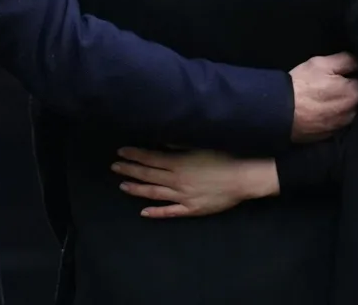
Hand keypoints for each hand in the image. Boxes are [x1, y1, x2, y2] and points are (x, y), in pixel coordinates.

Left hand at [112, 147, 278, 218]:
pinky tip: (143, 212)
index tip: (120, 152)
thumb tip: (162, 144)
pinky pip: (170, 212)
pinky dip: (156, 212)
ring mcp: (182, 197)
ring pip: (154, 193)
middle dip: (130, 170)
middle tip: (114, 167)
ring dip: (137, 189)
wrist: (243, 179)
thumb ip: (179, 147)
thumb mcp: (199, 147)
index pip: (150, 158)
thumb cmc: (223, 158)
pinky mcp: (191, 210)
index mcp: (178, 163)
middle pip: (148, 175)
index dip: (134, 155)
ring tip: (123, 186)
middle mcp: (176, 180)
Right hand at [289, 52, 357, 141]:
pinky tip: (317, 112)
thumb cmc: (302, 84)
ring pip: (344, 111)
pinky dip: (329, 117)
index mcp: (354, 93)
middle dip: (345, 91)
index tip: (336, 73)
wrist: (280, 111)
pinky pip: (333, 123)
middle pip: (354, 97)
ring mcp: (340, 126)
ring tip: (321, 100)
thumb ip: (345, 60)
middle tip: (327, 85)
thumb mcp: (322, 63)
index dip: (348, 75)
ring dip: (338, 106)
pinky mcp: (328, 135)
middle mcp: (352, 112)